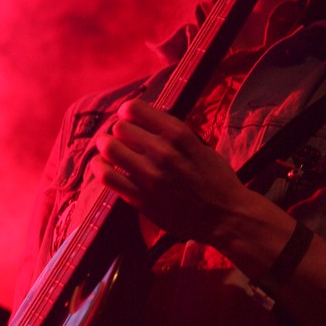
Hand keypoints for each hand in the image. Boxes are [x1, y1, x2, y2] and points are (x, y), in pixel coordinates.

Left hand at [91, 99, 251, 243]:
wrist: (226, 216)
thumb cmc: (217, 180)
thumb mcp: (202, 146)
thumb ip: (175, 133)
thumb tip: (148, 119)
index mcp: (179, 135)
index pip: (135, 109)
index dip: (128, 111)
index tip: (128, 116)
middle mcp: (162, 152)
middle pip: (119, 127)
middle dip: (118, 130)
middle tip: (121, 137)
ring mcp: (149, 176)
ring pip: (109, 148)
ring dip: (106, 146)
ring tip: (109, 149)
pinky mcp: (140, 198)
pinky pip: (107, 176)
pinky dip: (99, 167)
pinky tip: (101, 166)